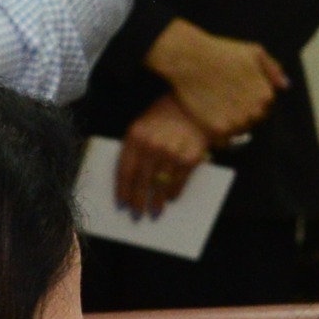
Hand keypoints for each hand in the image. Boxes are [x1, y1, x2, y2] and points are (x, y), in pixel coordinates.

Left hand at [114, 96, 214, 215]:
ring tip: (154, 212)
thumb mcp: (143, 123)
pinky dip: (173, 192)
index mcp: (135, 137)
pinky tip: (171, 198)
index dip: (122, 190)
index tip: (122, 202)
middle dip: (138, 201)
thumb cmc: (166, 114)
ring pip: (159, 186)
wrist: (196, 105)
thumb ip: (135, 146)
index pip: (124, 171)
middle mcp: (152, 147)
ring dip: (156, 202)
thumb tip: (130, 177)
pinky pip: (178, 182)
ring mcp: (171, 154)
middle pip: (141, 182)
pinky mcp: (189, 159)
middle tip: (136, 213)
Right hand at [146, 20, 287, 141]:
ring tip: (215, 105)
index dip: (249, 100)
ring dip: (230, 122)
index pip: (264, 108)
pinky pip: (223, 138)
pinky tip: (208, 116)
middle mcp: (255, 111)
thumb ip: (272, 69)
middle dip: (241, 112)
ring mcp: (238, 122)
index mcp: (266, 95)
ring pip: (238, 130)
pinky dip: (217, 131)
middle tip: (224, 98)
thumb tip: (285, 85)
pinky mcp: (219, 129)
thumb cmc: (222, 53)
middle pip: (252, 120)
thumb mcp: (254, 52)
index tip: (236, 92)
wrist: (191, 59)